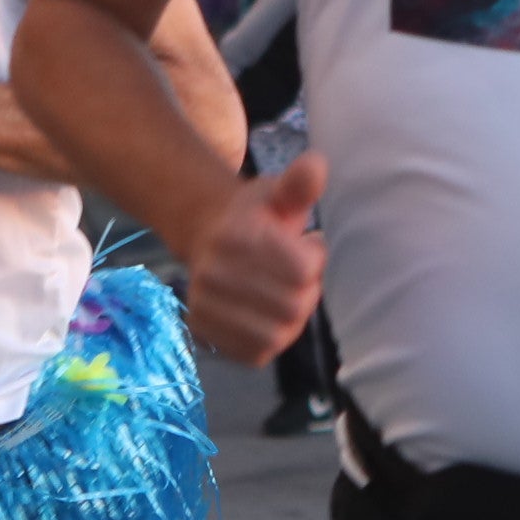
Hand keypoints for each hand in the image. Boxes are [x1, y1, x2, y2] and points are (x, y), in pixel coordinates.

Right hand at [180, 153, 325, 369]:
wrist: (206, 234)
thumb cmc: (255, 216)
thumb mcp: (278, 193)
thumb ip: (299, 184)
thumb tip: (316, 166)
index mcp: (236, 235)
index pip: (303, 269)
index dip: (313, 258)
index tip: (306, 244)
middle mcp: (214, 272)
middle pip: (293, 306)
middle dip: (305, 291)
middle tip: (298, 275)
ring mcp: (205, 304)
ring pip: (276, 334)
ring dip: (290, 318)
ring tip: (284, 295)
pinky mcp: (204, 332)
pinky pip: (254, 353)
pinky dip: (270, 340)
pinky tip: (268, 317)